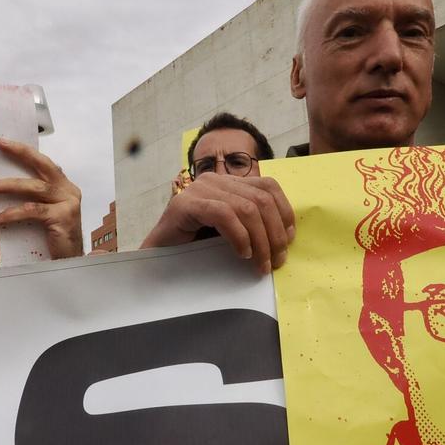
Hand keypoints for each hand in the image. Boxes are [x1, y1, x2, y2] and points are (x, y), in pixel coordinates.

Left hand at [0, 137, 83, 258]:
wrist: (71, 261)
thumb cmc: (55, 238)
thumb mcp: (45, 213)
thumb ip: (34, 198)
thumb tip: (6, 185)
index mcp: (65, 187)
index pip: (44, 164)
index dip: (25, 152)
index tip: (5, 143)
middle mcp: (69, 191)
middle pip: (43, 165)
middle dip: (22, 153)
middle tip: (2, 145)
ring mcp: (68, 203)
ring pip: (34, 188)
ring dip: (8, 185)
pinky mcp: (62, 217)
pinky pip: (31, 211)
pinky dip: (11, 214)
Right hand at [140, 171, 294, 273]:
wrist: (155, 259)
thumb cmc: (193, 248)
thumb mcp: (231, 232)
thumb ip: (252, 225)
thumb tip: (286, 236)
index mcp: (228, 182)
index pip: (268, 186)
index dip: (284, 212)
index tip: (289, 240)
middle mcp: (214, 180)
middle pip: (261, 199)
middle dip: (275, 234)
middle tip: (276, 261)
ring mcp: (198, 190)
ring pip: (246, 208)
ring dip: (261, 241)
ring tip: (260, 264)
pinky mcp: (184, 204)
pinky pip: (224, 215)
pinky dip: (239, 236)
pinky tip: (242, 253)